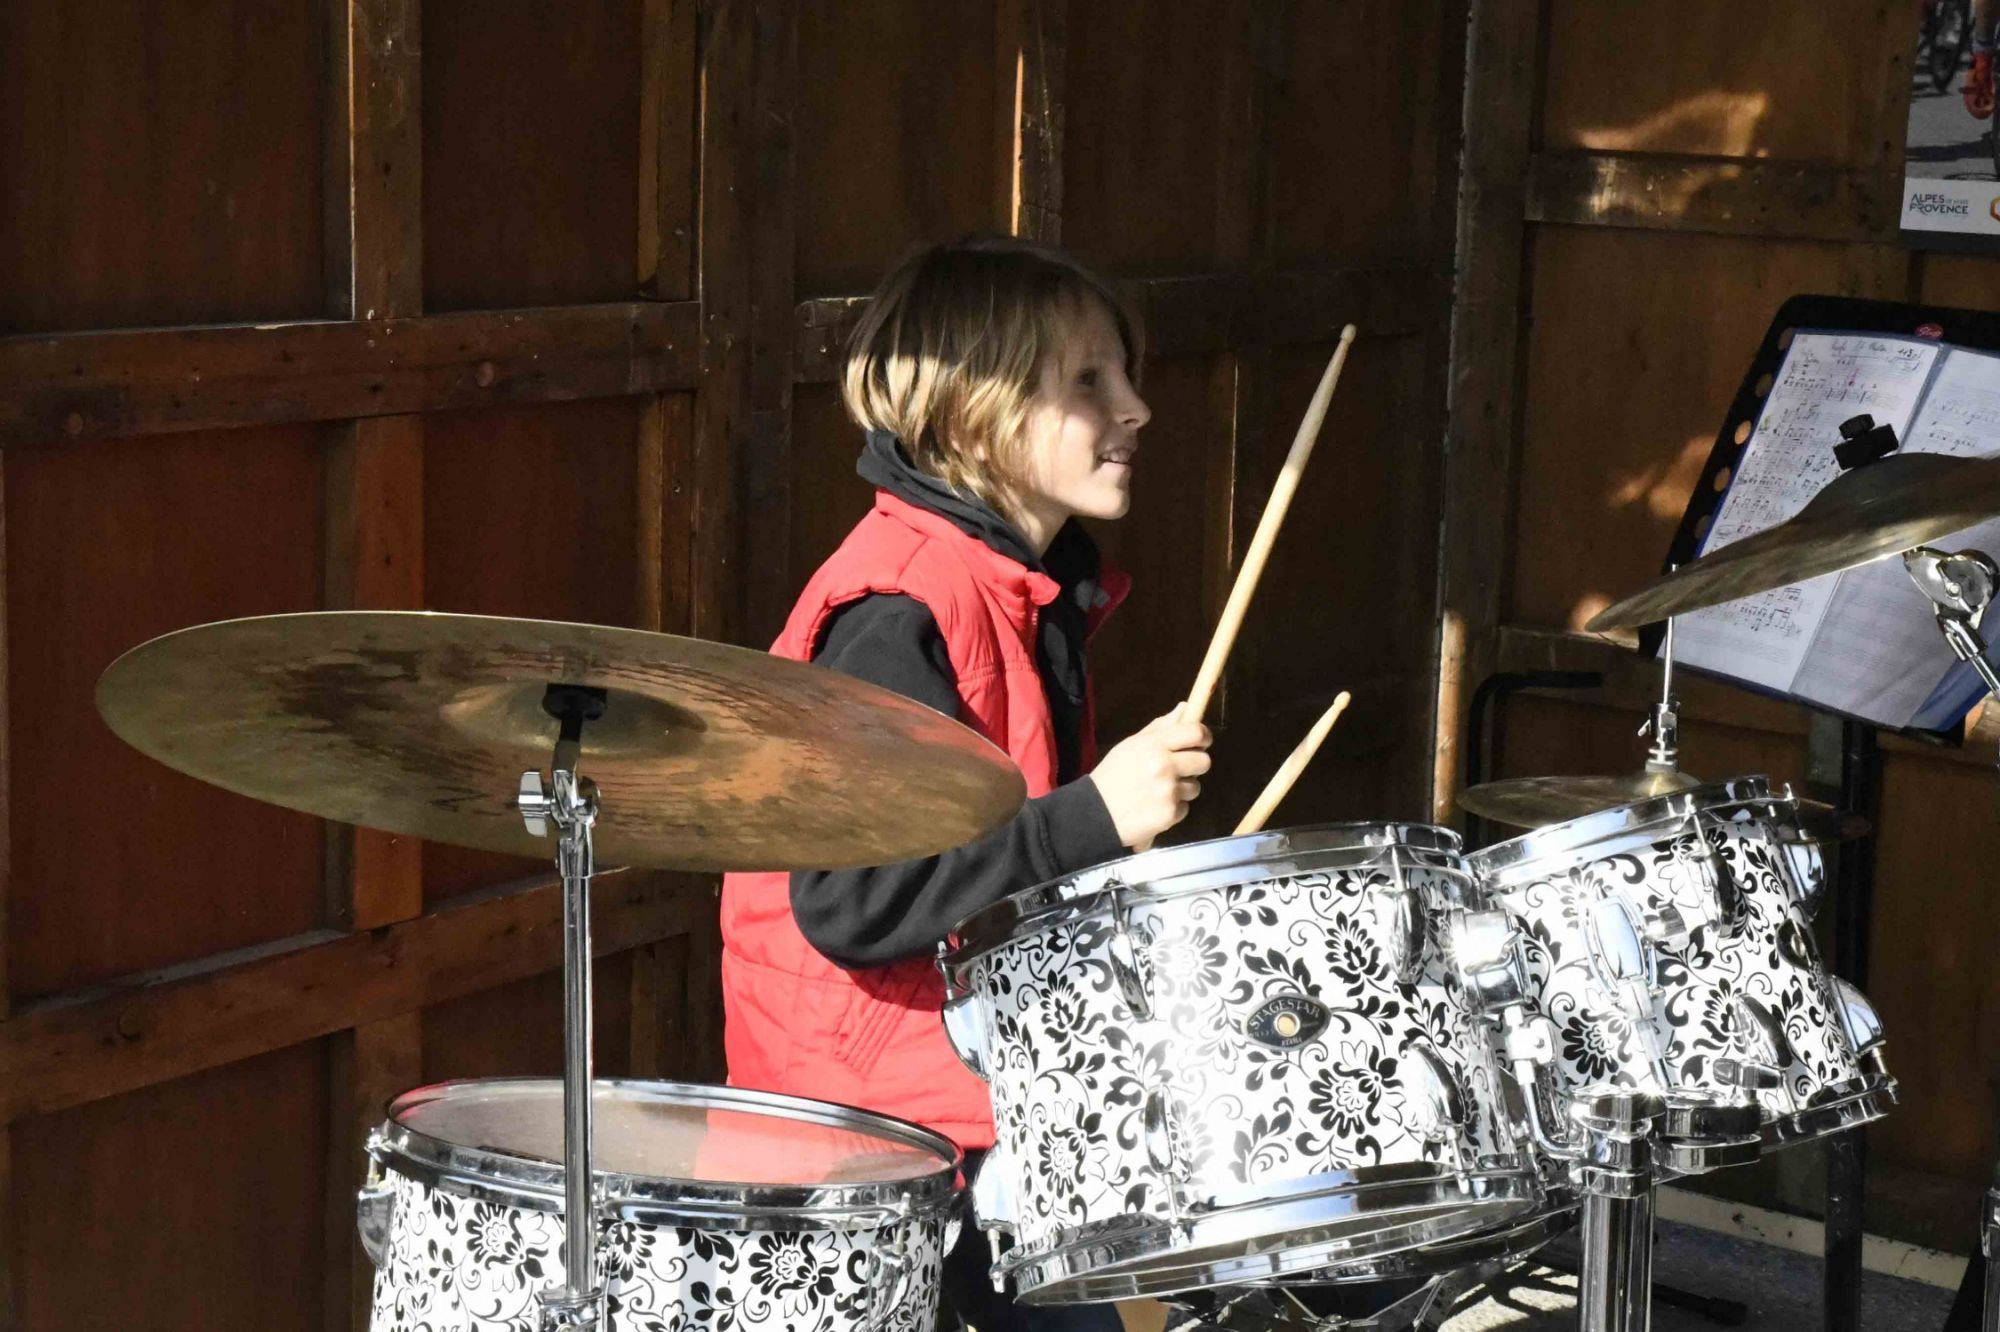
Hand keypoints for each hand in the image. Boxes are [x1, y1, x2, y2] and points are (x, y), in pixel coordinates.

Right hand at [1088, 707, 1212, 849]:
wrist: (1095, 814)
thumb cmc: (1113, 775)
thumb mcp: (1131, 745)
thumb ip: (1160, 727)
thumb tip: (1185, 708)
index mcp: (1154, 745)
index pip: (1195, 732)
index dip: (1204, 736)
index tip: (1201, 742)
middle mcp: (1165, 766)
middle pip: (1204, 761)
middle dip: (1195, 765)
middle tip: (1179, 769)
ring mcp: (1169, 791)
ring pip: (1195, 787)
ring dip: (1182, 789)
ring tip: (1159, 791)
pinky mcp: (1170, 813)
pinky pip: (1185, 807)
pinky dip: (1173, 808)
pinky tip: (1155, 807)